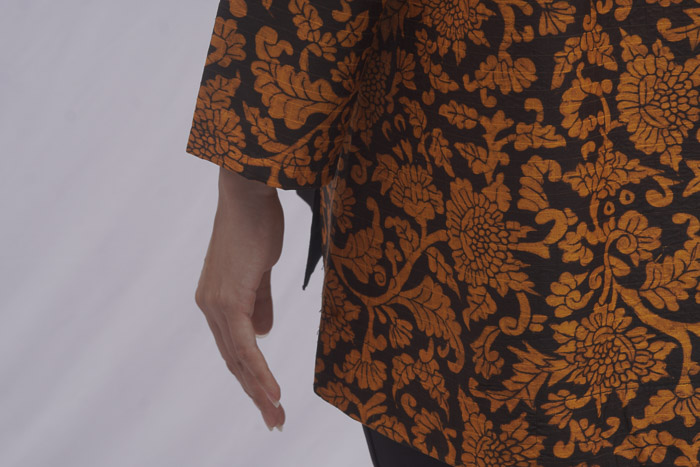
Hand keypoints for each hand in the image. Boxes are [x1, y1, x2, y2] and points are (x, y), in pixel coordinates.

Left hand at [194, 167, 285, 430]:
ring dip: (259, 390)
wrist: (246, 196)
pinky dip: (258, 370)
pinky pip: (244, 344)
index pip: (234, 348)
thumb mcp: (260, 271)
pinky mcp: (229, 299)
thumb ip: (260, 302)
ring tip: (276, 415)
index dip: (251, 376)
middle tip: (274, 420)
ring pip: (238, 359)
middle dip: (255, 393)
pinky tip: (272, 390)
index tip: (269, 398)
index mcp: (217, 301)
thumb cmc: (255, 226)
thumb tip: (263, 332)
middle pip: (234, 360)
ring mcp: (217, 305)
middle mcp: (210, 307)